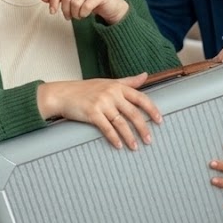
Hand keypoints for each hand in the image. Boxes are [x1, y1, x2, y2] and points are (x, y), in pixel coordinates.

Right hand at [36, 73, 161, 149]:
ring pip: (121, 123)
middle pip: (133, 113)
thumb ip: (128, 81)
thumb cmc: (86, 89)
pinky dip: (114, 138)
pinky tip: (119, 146)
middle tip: (149, 140)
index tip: (159, 120)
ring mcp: (101, 103)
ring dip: (129, 137)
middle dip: (143, 128)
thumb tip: (145, 75)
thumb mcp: (108, 82)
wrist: (63, 94)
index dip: (151, 110)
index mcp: (118, 86)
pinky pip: (106, 128)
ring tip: (135, 147)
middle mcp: (111, 93)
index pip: (140, 98)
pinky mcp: (91, 113)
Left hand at [41, 0, 128, 24]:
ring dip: (74, 13)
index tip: (52, 11)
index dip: (53, 0)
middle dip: (64, 9)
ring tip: (77, 15)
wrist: (111, 5)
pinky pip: (85, 7)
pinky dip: (83, 14)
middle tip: (67, 16)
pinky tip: (85, 14)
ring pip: (75, 2)